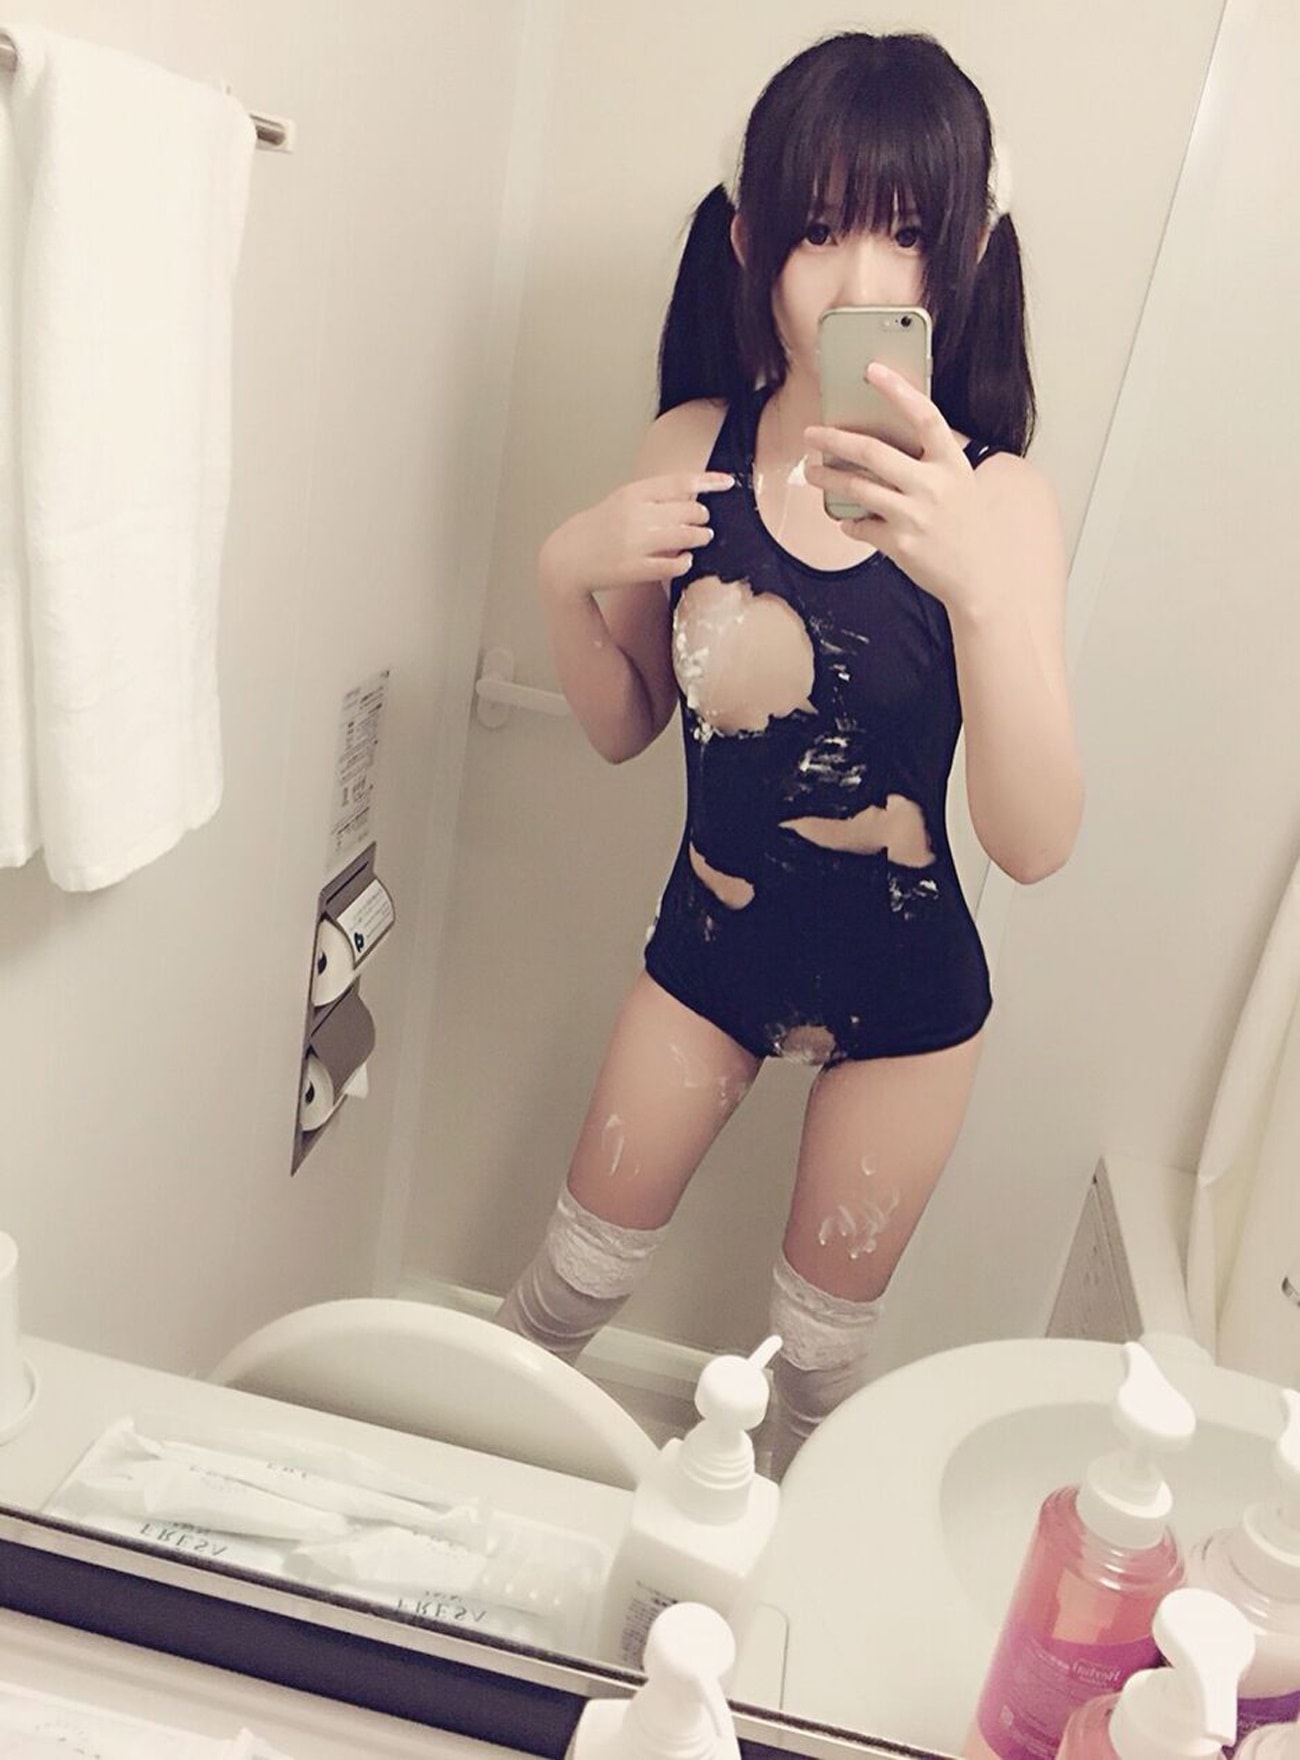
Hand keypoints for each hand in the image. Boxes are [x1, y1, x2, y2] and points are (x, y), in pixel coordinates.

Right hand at [540, 471, 734, 601]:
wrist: (567, 557)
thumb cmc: (598, 527)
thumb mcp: (622, 501)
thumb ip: (653, 497)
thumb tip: (691, 495)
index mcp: (632, 494)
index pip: (680, 483)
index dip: (708, 482)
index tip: (729, 482)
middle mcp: (636, 515)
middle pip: (689, 511)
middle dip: (703, 517)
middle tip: (703, 522)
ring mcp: (636, 543)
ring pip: (686, 536)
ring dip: (700, 537)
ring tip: (702, 538)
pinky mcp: (635, 569)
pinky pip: (674, 564)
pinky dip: (685, 561)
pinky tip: (685, 559)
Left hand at [804, 364, 997, 614]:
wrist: (980, 576)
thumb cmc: (966, 526)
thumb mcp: (959, 483)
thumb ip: (931, 460)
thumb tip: (889, 438)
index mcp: (952, 463)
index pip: (925, 416)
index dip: (898, 390)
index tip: (873, 371)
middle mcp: (933, 485)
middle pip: (872, 451)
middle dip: (834, 440)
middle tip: (812, 435)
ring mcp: (915, 515)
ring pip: (856, 487)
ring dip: (826, 479)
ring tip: (812, 473)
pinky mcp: (899, 544)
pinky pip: (859, 526)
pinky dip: (848, 523)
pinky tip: (846, 521)